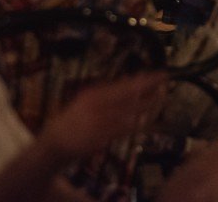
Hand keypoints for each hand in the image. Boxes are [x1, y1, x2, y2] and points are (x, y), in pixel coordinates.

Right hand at [40, 71, 166, 159]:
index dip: (141, 79)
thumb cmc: (72, 123)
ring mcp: (97, 122)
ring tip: (162, 96)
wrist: (52, 145)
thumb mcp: (85, 103)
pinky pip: (122, 130)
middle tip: (165, 78)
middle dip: (147, 85)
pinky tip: (148, 121)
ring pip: (128, 111)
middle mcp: (95, 105)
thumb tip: (129, 85)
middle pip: (127, 93)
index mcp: (92, 94)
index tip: (157, 73)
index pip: (122, 84)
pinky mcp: (99, 138)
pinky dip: (136, 125)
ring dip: (146, 104)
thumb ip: (105, 96)